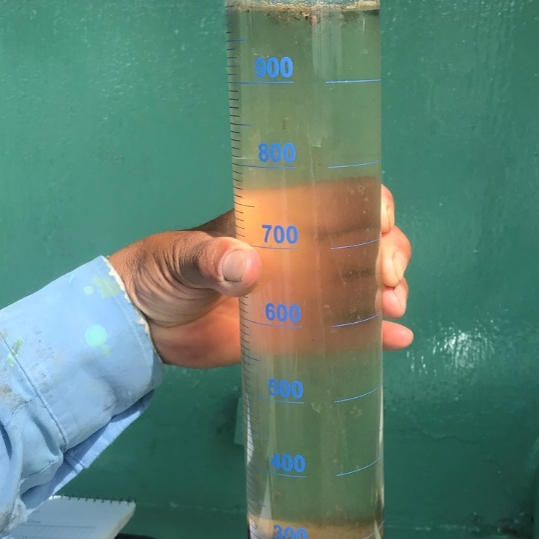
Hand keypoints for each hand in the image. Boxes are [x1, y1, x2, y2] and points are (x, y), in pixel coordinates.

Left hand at [108, 185, 411, 368]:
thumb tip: (250, 268)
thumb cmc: (160, 272)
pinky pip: (347, 331)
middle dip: (389, 253)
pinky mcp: (300, 334)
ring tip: (390, 307)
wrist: (141, 327)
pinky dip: (378, 335)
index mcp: (279, 220)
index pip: (340, 198)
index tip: (380, 224)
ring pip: (366, 283)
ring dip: (390, 291)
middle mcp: (303, 252)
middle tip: (384, 278)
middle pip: (367, 241)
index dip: (372, 204)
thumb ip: (211, 258)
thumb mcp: (180, 257)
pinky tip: (398, 340)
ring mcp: (305, 294)